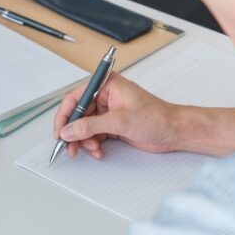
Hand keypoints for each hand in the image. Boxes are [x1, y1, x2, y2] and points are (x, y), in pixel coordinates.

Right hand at [54, 72, 179, 158]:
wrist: (174, 131)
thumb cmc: (156, 117)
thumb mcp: (119, 121)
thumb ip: (90, 126)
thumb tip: (69, 130)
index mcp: (106, 85)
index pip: (76, 98)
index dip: (65, 116)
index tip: (60, 131)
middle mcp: (105, 96)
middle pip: (78, 115)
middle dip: (75, 133)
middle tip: (71, 147)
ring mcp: (108, 111)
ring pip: (85, 127)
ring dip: (85, 141)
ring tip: (92, 149)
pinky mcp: (112, 124)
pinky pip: (94, 134)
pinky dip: (93, 144)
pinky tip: (98, 150)